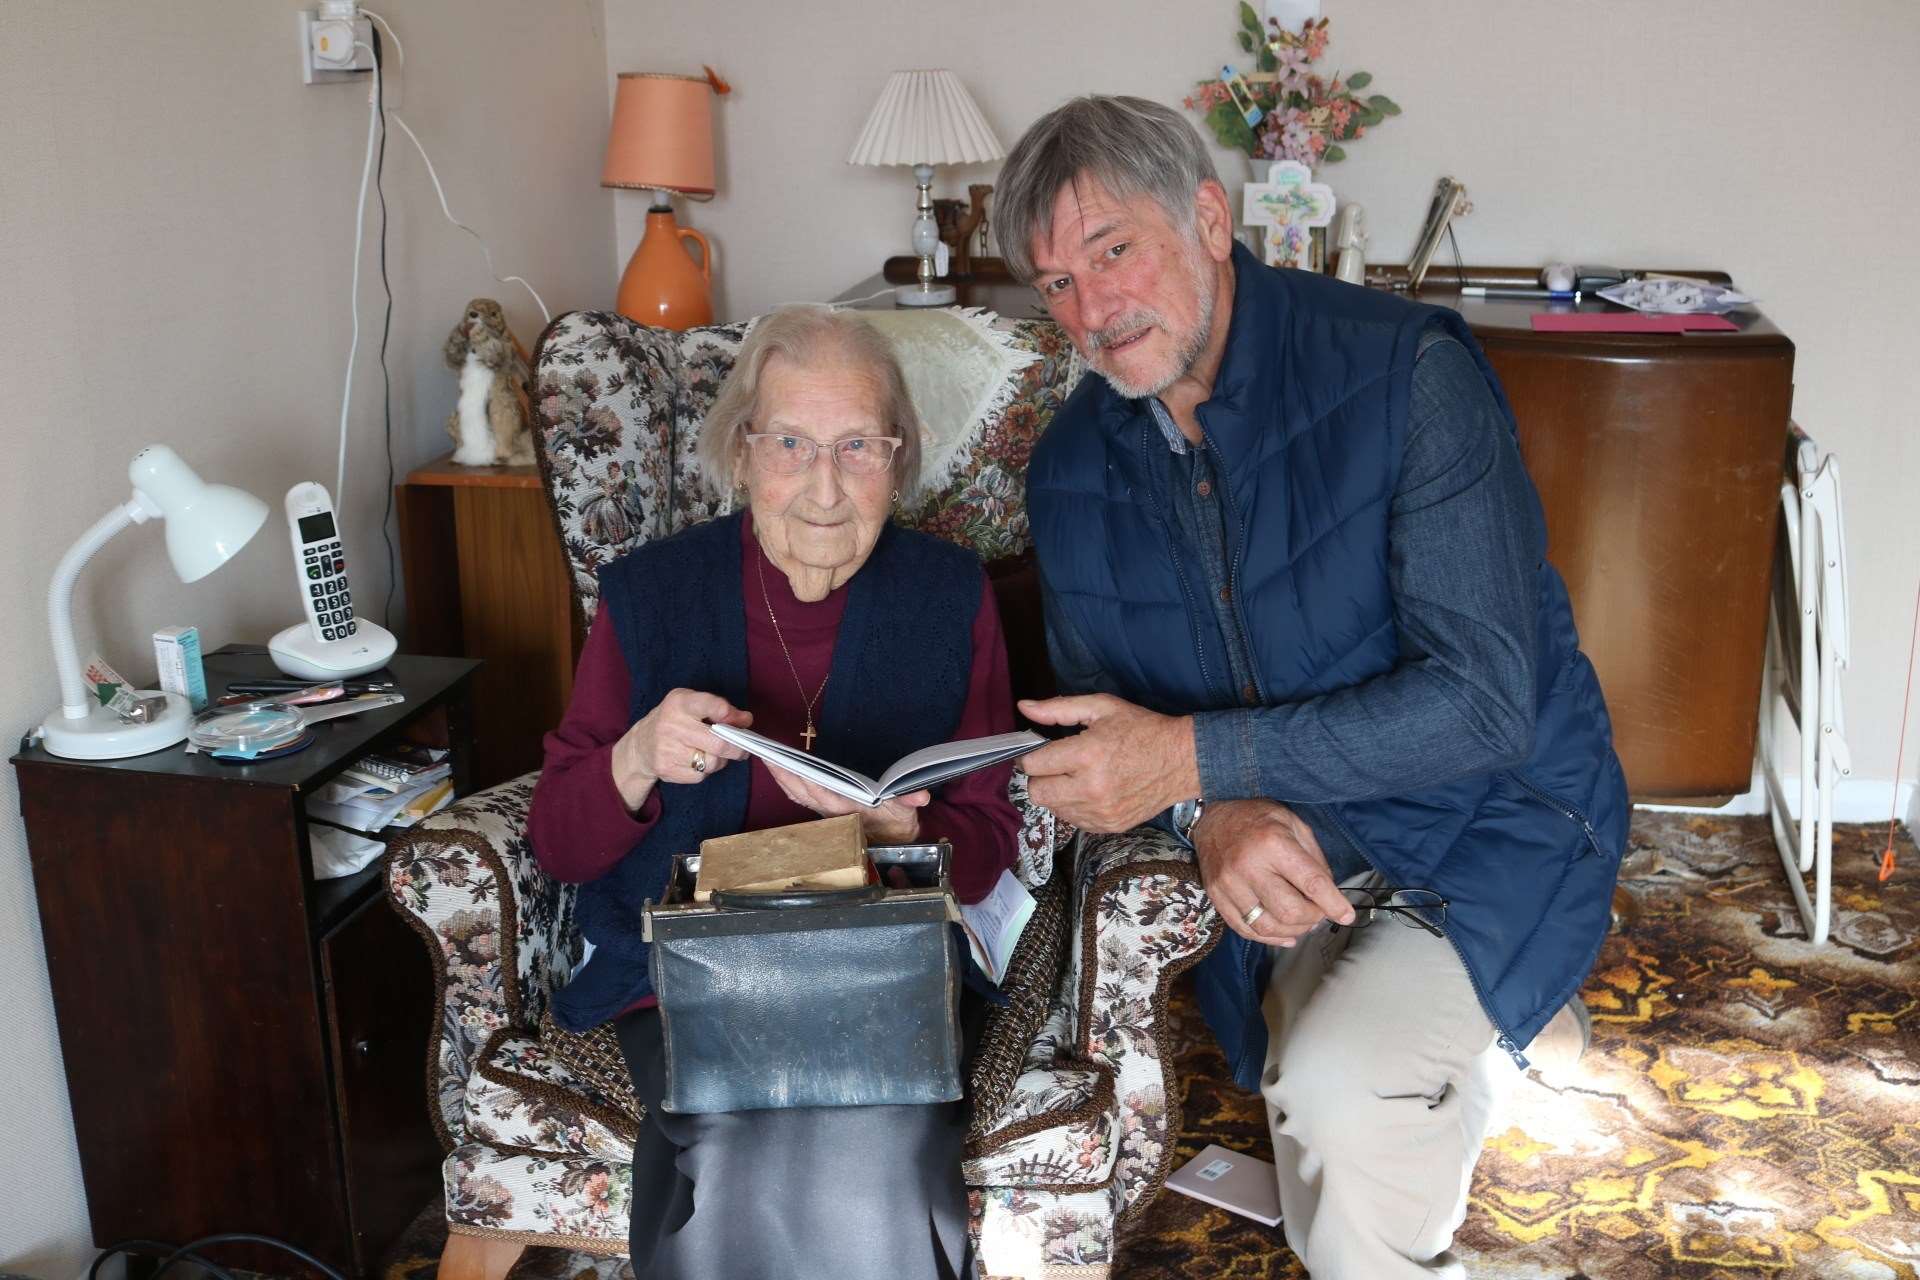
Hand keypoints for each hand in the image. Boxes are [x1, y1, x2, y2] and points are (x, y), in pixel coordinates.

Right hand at [611, 689, 752, 809]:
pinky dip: (705, 771)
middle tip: (742, 749)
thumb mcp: (693, 705)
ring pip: (712, 762)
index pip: (710, 705)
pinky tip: (698, 762)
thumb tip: (745, 720)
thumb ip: (720, 709)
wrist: (641, 744)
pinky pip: (700, 775)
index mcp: (680, 703)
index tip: (742, 720)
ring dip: (720, 760)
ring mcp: (667, 749)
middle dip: (737, 748)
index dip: (730, 714)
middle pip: (718, 742)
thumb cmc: (675, 720)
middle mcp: (671, 725)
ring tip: (714, 754)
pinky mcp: (667, 769)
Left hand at [764, 763, 928, 842]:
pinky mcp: (824, 808)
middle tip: (767, 753)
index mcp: (850, 809)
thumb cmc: (897, 823)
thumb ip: (911, 801)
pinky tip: (780, 770)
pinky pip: (801, 796)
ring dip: (782, 778)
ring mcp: (825, 811)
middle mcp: (832, 811)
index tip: (793, 766)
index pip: (826, 795)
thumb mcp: (908, 811)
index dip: (808, 781)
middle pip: (802, 793)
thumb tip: (921, 795)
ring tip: (767, 757)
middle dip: (784, 775)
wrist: (893, 841)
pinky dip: (788, 783)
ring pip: (798, 795)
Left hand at [1016, 694, 1198, 832]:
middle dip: (1040, 777)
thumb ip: (1058, 708)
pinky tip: (1090, 790)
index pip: (1033, 765)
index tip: (1038, 750)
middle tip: (1055, 765)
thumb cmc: (1141, 729)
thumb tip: (1024, 707)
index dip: (1030, 755)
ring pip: (1053, 808)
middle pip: (1036, 793)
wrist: (1182, 761)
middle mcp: (1091, 788)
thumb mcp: (1101, 707)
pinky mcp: (1108, 826)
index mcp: (1086, 755)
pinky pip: (1073, 820)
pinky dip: (1074, 806)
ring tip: (1077, 776)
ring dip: (1057, 792)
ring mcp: (1100, 812)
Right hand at [1191, 799, 1355, 945]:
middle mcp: (1249, 866)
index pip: (1311, 883)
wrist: (1210, 818)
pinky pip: (1246, 929)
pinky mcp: (1216, 897)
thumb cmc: (1256, 818)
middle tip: (1319, 911)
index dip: (1333, 904)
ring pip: (1268, 926)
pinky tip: (1284, 934)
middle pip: (1290, 911)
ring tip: (1303, 923)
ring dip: (1294, 931)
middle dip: (1313, 918)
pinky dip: (1270, 938)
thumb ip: (1314, 857)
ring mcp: (1229, 885)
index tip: (1345, 915)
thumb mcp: (1293, 823)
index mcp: (1273, 843)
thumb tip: (1328, 893)